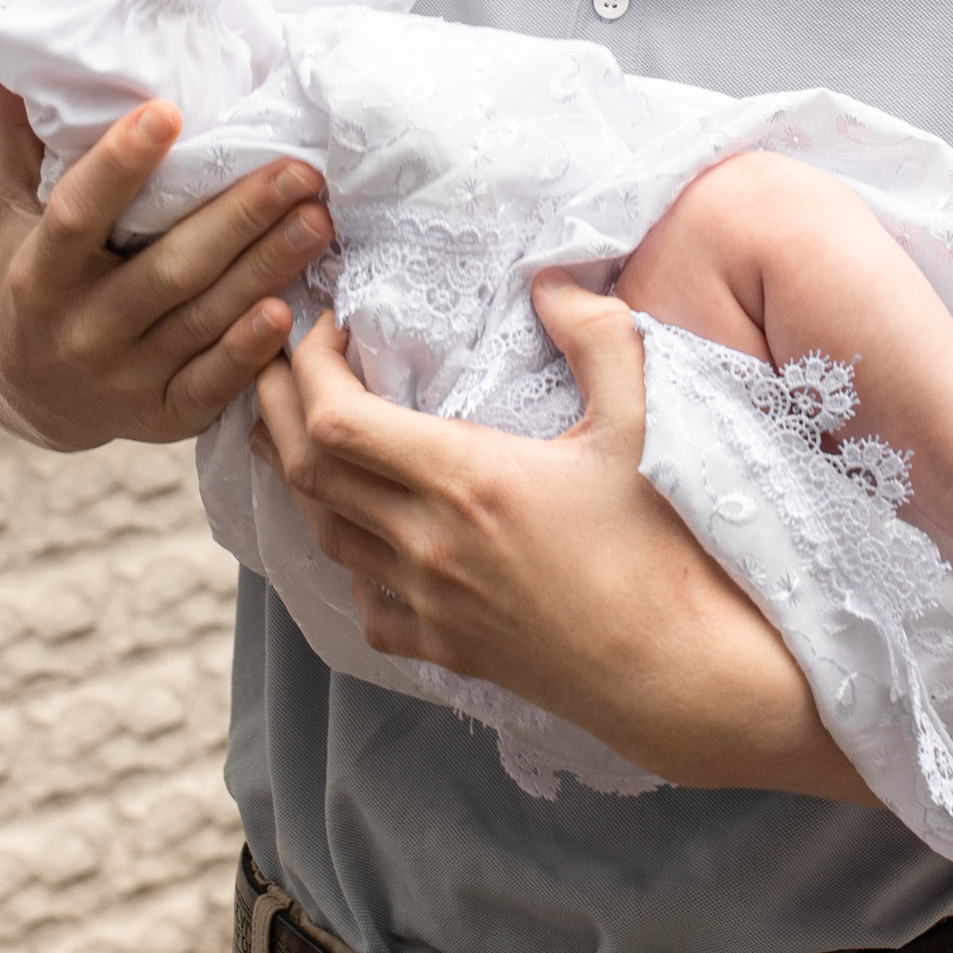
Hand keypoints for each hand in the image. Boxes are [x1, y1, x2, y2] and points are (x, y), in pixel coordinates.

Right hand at [0, 82, 333, 451]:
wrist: (26, 395)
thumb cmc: (32, 282)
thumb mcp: (12, 217)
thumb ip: (16, 144)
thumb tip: (11, 65)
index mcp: (41, 272)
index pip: (78, 213)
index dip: (120, 164)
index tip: (168, 111)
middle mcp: (80, 328)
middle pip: (167, 268)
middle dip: (238, 217)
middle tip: (299, 169)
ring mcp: (124, 377)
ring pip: (202, 319)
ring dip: (265, 268)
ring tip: (317, 219)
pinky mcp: (163, 416)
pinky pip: (212, 385)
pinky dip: (248, 352)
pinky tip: (286, 311)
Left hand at [252, 274, 876, 801]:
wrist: (679, 675)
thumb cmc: (666, 548)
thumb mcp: (644, 426)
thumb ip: (599, 338)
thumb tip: (551, 277)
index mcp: (466, 479)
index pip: (336, 417)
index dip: (308, 364)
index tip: (323, 326)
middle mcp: (429, 543)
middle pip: (307, 469)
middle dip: (274, 403)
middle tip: (273, 356)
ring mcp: (429, 602)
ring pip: (322, 532)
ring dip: (297, 474)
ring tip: (290, 426)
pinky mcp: (445, 648)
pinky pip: (364, 601)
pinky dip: (345, 558)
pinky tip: (360, 532)